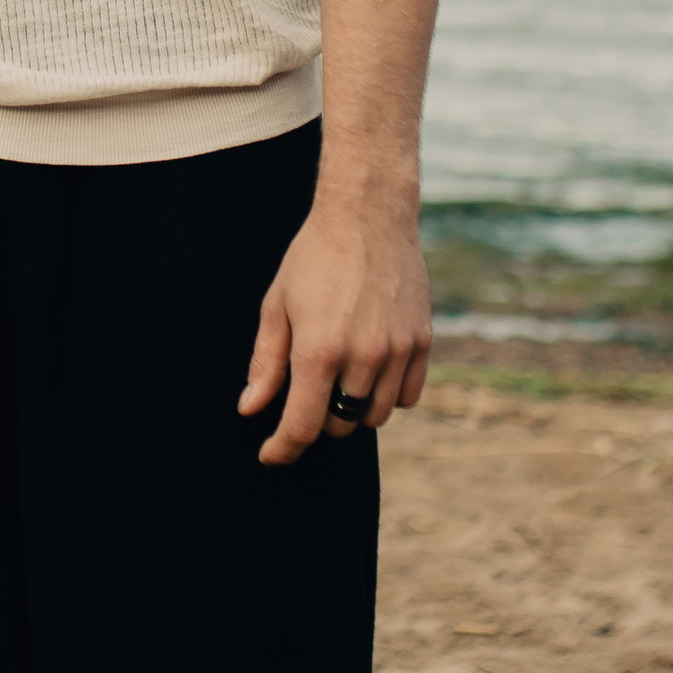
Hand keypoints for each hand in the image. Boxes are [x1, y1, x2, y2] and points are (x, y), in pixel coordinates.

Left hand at [237, 187, 431, 467]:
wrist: (368, 217)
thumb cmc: (313, 259)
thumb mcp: (277, 307)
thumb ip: (266, 363)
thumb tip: (251, 409)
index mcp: (319, 349)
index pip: (302, 425)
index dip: (283, 449)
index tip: (271, 455)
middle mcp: (362, 356)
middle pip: (340, 425)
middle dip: (318, 421)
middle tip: (306, 394)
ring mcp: (397, 351)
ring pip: (374, 415)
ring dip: (352, 410)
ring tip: (338, 379)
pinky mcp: (421, 342)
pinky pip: (407, 396)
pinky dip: (386, 395)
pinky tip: (369, 373)